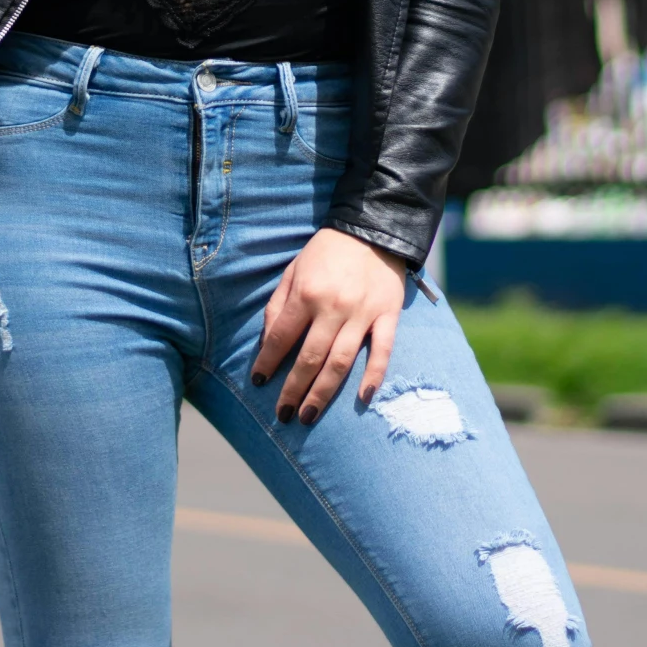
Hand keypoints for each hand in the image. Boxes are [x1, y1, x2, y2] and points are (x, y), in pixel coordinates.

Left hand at [251, 228, 407, 424]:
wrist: (371, 230)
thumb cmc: (326, 252)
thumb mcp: (293, 270)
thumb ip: (278, 305)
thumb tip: (268, 342)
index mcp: (306, 294)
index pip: (281, 337)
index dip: (268, 362)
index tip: (258, 382)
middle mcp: (333, 307)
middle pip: (310, 358)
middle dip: (293, 390)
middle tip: (282, 415)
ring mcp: (363, 314)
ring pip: (340, 362)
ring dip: (323, 393)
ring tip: (308, 416)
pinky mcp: (388, 315)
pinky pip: (382, 351)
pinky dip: (373, 376)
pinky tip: (362, 399)